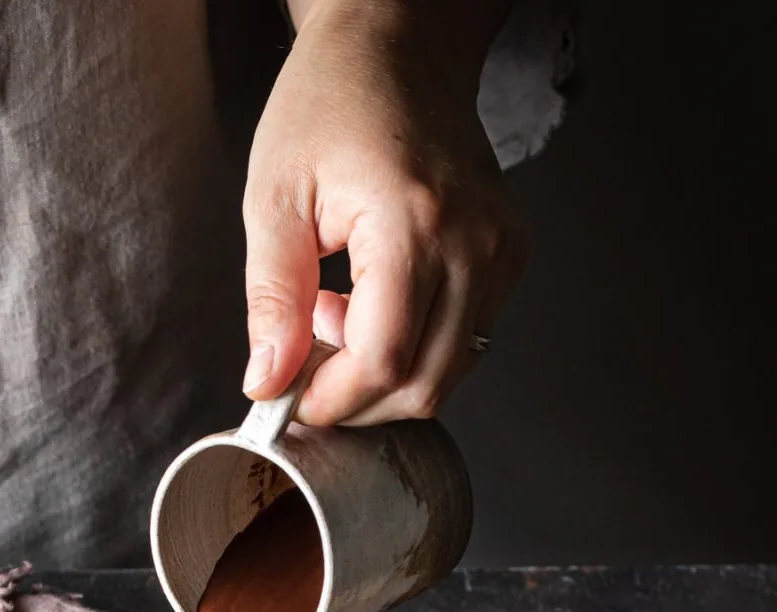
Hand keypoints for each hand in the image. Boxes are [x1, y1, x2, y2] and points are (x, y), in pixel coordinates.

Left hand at [242, 0, 524, 425]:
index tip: (289, 401)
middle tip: (306, 362)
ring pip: (448, 373)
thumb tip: (268, 382)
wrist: (399, 46)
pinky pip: (464, 342)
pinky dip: (414, 348)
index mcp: (413, 224)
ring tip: (337, 316)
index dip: (333, 400)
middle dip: (358, 400)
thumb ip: (272, 300)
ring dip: (384, 374)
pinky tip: (373, 304)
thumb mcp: (274, 198)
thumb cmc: (331, 103)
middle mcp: (472, 244)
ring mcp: (500, 254)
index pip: (384, 362)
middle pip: (424, 385)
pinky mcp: (508, 259)